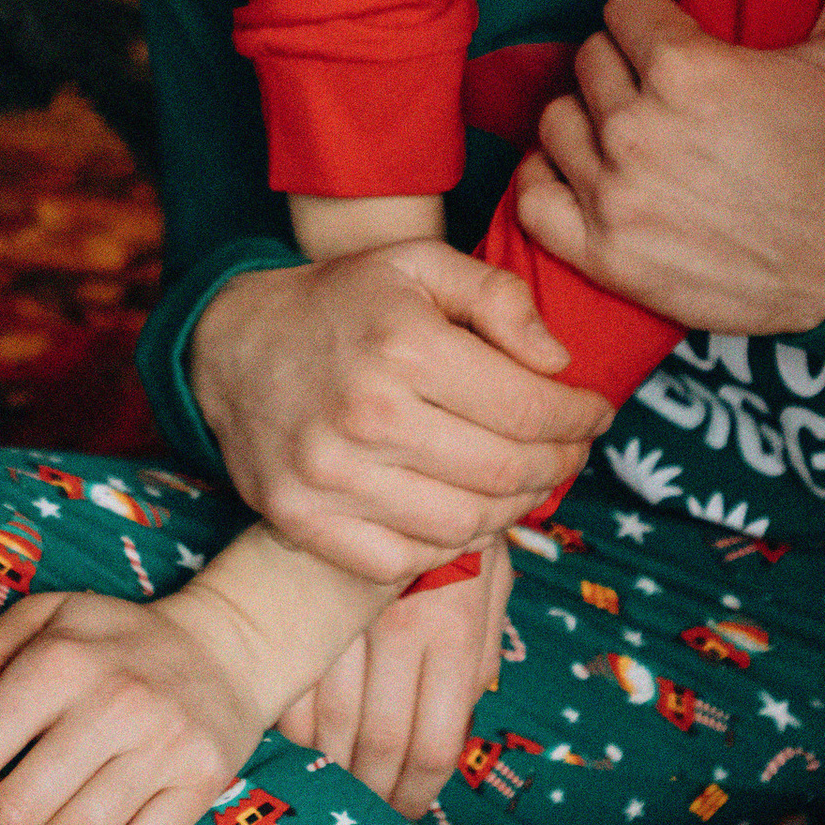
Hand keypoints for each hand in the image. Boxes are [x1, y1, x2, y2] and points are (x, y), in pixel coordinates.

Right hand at [190, 243, 609, 583]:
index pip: (530, 409)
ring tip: (526, 480)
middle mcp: (366, 416)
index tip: (595, 414)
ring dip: (514, 509)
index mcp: (403, 347)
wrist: (229, 346)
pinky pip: (404, 559)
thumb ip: (499, 297)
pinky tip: (466, 510)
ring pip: (464, 524)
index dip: (580, 419)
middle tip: (572, 450)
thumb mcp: (420, 265)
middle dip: (559, 465)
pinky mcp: (301, 520)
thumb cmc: (342, 303)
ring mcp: (329, 478)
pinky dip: (450, 544)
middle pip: (505, 473)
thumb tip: (559, 363)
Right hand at [279, 541, 508, 813]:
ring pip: (326, 728)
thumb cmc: (450, 526)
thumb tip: (464, 724)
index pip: (437, 743)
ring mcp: (338, 621)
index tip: (409, 813)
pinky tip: (298, 744)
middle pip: (378, 747)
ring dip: (329, 773)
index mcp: (453, 629)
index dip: (420, 793)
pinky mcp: (292, 608)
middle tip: (368, 817)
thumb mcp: (491, 581)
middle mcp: (395, 630)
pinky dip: (289, 729)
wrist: (392, 452)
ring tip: (333, 795)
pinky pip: (284, 691)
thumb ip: (482, 654)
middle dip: (374, 796)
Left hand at [514, 0, 824, 338]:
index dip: (651, 12)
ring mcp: (615, 195)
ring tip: (629, 126)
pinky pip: (532, 199)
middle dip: (623, 63)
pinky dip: (548, 184)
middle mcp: (639, 129)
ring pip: (555, 122)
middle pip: (588, 61)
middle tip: (661, 83)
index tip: (673, 27)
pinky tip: (586, 175)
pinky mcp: (604, 254)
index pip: (623, 6)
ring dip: (586, 119)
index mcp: (690, 70)